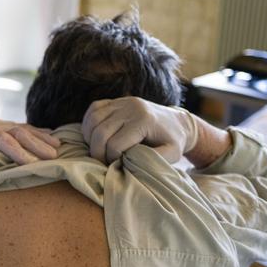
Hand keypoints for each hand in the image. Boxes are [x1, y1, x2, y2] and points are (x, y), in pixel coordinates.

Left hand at [0, 106, 60, 171]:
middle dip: (36, 144)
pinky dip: (40, 133)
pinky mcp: (4, 126)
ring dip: (41, 137)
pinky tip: (54, 139)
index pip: (1, 139)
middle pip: (18, 131)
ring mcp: (0, 123)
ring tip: (59, 149)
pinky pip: (25, 128)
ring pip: (25, 128)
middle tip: (53, 158)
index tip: (30, 163)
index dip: (16, 151)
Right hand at [81, 97, 198, 163]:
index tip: (116, 165)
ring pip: (93, 120)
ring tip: (97, 150)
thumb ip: (153, 160)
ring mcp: (122, 101)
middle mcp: (131, 107)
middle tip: (102, 162)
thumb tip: (129, 164)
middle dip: (97, 151)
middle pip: (100, 132)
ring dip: (90, 138)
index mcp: (144, 121)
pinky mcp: (116, 100)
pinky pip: (93, 109)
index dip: (111, 159)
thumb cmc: (173, 141)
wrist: (177, 122)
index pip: (115, 144)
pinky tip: (94, 136)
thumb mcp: (172, 154)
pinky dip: (88, 124)